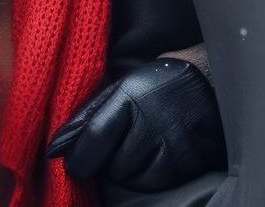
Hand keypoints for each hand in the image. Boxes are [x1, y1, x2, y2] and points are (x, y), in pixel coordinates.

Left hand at [47, 58, 226, 191]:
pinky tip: (159, 154)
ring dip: (132, 170)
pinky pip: (157, 184)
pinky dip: (152, 175)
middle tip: (124, 141)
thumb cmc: (158, 83)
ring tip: (144, 146)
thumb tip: (54, 149)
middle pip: (113, 166)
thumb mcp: (121, 87)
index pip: (94, 139)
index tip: (75, 163)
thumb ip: (87, 117)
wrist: (210, 81)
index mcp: (131, 98)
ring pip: (134, 179)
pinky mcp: (189, 163)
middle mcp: (153, 122)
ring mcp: (174, 145)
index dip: (78, 158)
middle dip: (111, 161)